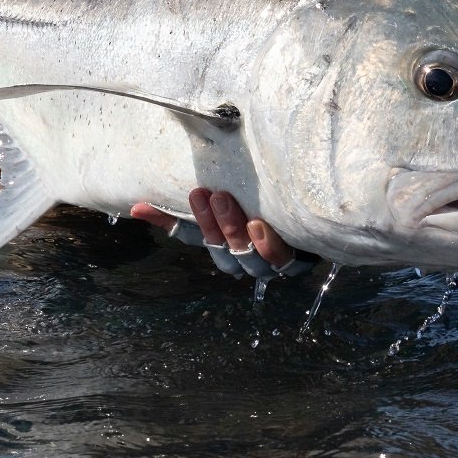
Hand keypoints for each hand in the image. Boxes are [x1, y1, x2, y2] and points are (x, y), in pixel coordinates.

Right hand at [131, 188, 312, 279]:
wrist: (322, 206)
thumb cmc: (268, 198)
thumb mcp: (231, 194)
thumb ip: (194, 197)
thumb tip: (134, 207)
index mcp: (225, 241)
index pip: (191, 236)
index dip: (168, 222)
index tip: (145, 204)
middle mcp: (247, 257)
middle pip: (223, 254)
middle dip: (212, 225)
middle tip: (209, 194)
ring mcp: (272, 262)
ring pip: (250, 261)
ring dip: (234, 232)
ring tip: (229, 202)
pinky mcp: (299, 259)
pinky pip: (282, 262)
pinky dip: (269, 247)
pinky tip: (260, 226)